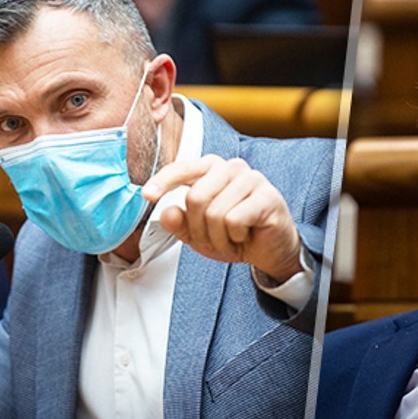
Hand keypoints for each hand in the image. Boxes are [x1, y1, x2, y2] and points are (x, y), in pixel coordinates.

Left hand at [142, 155, 302, 282]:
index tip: (147, 194)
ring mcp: (252, 180)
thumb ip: (179, 223)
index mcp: (212, 169)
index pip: (182, 168)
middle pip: (196, 198)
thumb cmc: (236, 235)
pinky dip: (235, 237)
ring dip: (219, 237)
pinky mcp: (268, 197)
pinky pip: (235, 220)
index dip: (163, 181)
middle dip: (199, 228)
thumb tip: (166, 212)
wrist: (270, 250)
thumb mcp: (199, 234)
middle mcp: (232, 168)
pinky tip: (246, 235)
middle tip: (213, 239)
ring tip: (232, 238)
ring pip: (215, 212)